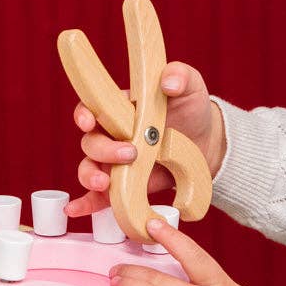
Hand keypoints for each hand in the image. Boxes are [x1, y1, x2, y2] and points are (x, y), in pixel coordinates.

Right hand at [66, 61, 225, 217]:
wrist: (207, 143)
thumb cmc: (192, 108)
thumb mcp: (190, 86)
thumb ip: (180, 76)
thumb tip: (169, 81)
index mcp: (122, 107)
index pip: (92, 107)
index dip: (85, 115)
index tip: (89, 122)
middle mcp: (113, 134)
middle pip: (91, 142)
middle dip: (103, 150)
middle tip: (131, 154)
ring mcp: (117, 161)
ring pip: (90, 168)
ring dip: (91, 176)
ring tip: (106, 184)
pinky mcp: (125, 184)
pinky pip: (101, 196)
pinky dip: (87, 203)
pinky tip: (78, 209)